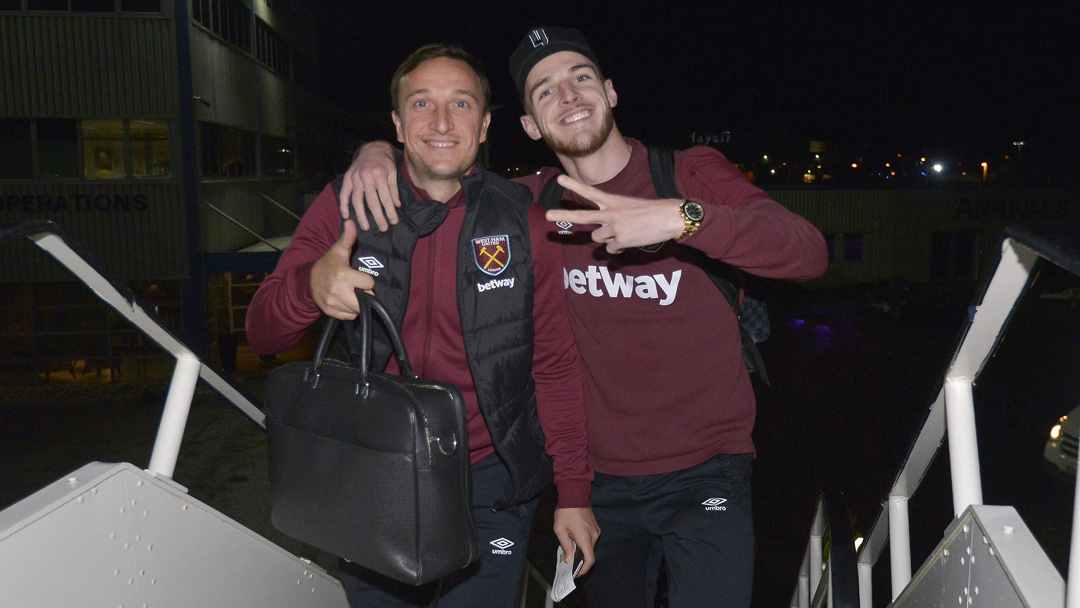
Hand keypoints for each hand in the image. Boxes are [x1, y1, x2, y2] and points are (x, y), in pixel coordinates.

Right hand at [309, 220, 374, 318]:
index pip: (369, 283)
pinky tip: (345, 301)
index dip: (367, 280)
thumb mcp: (338, 250)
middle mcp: (338, 291)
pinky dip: (350, 311)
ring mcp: (334, 303)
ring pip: (358, 309)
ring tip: (351, 293)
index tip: (360, 277)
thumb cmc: (328, 264)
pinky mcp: (331, 312)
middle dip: (364, 294)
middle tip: (357, 287)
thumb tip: (351, 222)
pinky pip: (349, 316)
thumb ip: (348, 238)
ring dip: (357, 303)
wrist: (308, 280)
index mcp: (344, 275)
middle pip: (365, 300)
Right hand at [338, 141, 400, 230]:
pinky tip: (346, 216)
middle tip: (382, 228)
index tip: (393, 222)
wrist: (373, 149)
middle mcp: (366, 176)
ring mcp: (355, 177)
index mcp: (379, 174)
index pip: (385, 198)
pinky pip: (344, 193)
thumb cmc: (385, 163)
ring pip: (357, 200)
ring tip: (365, 227)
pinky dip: (343, 205)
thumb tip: (397, 206)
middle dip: (378, 216)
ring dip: (361, 215)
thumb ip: (394, 190)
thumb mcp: (393, 174)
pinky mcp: (347, 178)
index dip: (390, 211)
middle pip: (371, 201)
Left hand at [545, 174, 685, 252]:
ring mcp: (615, 228)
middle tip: (547, 216)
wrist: (669, 218)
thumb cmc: (650, 211)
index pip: (589, 191)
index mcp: (613, 200)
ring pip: (597, 238)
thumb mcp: (628, 205)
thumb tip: (602, 238)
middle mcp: (611, 213)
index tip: (560, 179)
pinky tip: (629, 241)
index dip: (574, 185)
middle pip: (582, 216)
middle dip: (563, 216)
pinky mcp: (621, 241)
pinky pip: (610, 249)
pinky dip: (617, 249)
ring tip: (622, 232)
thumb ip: (611, 217)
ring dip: (606, 238)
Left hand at [553, 507, 600, 576]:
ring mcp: (596, 530)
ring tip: (571, 547)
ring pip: (590, 546)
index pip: (590, 559)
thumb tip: (569, 559)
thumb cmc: (565, 512)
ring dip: (582, 549)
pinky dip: (584, 542)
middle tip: (569, 559)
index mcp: (585, 537)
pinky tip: (575, 538)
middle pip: (589, 553)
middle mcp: (594, 535)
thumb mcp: (560, 529)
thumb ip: (566, 545)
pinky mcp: (596, 527)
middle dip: (580, 559)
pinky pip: (591, 539)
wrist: (575, 494)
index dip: (584, 569)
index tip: (577, 572)